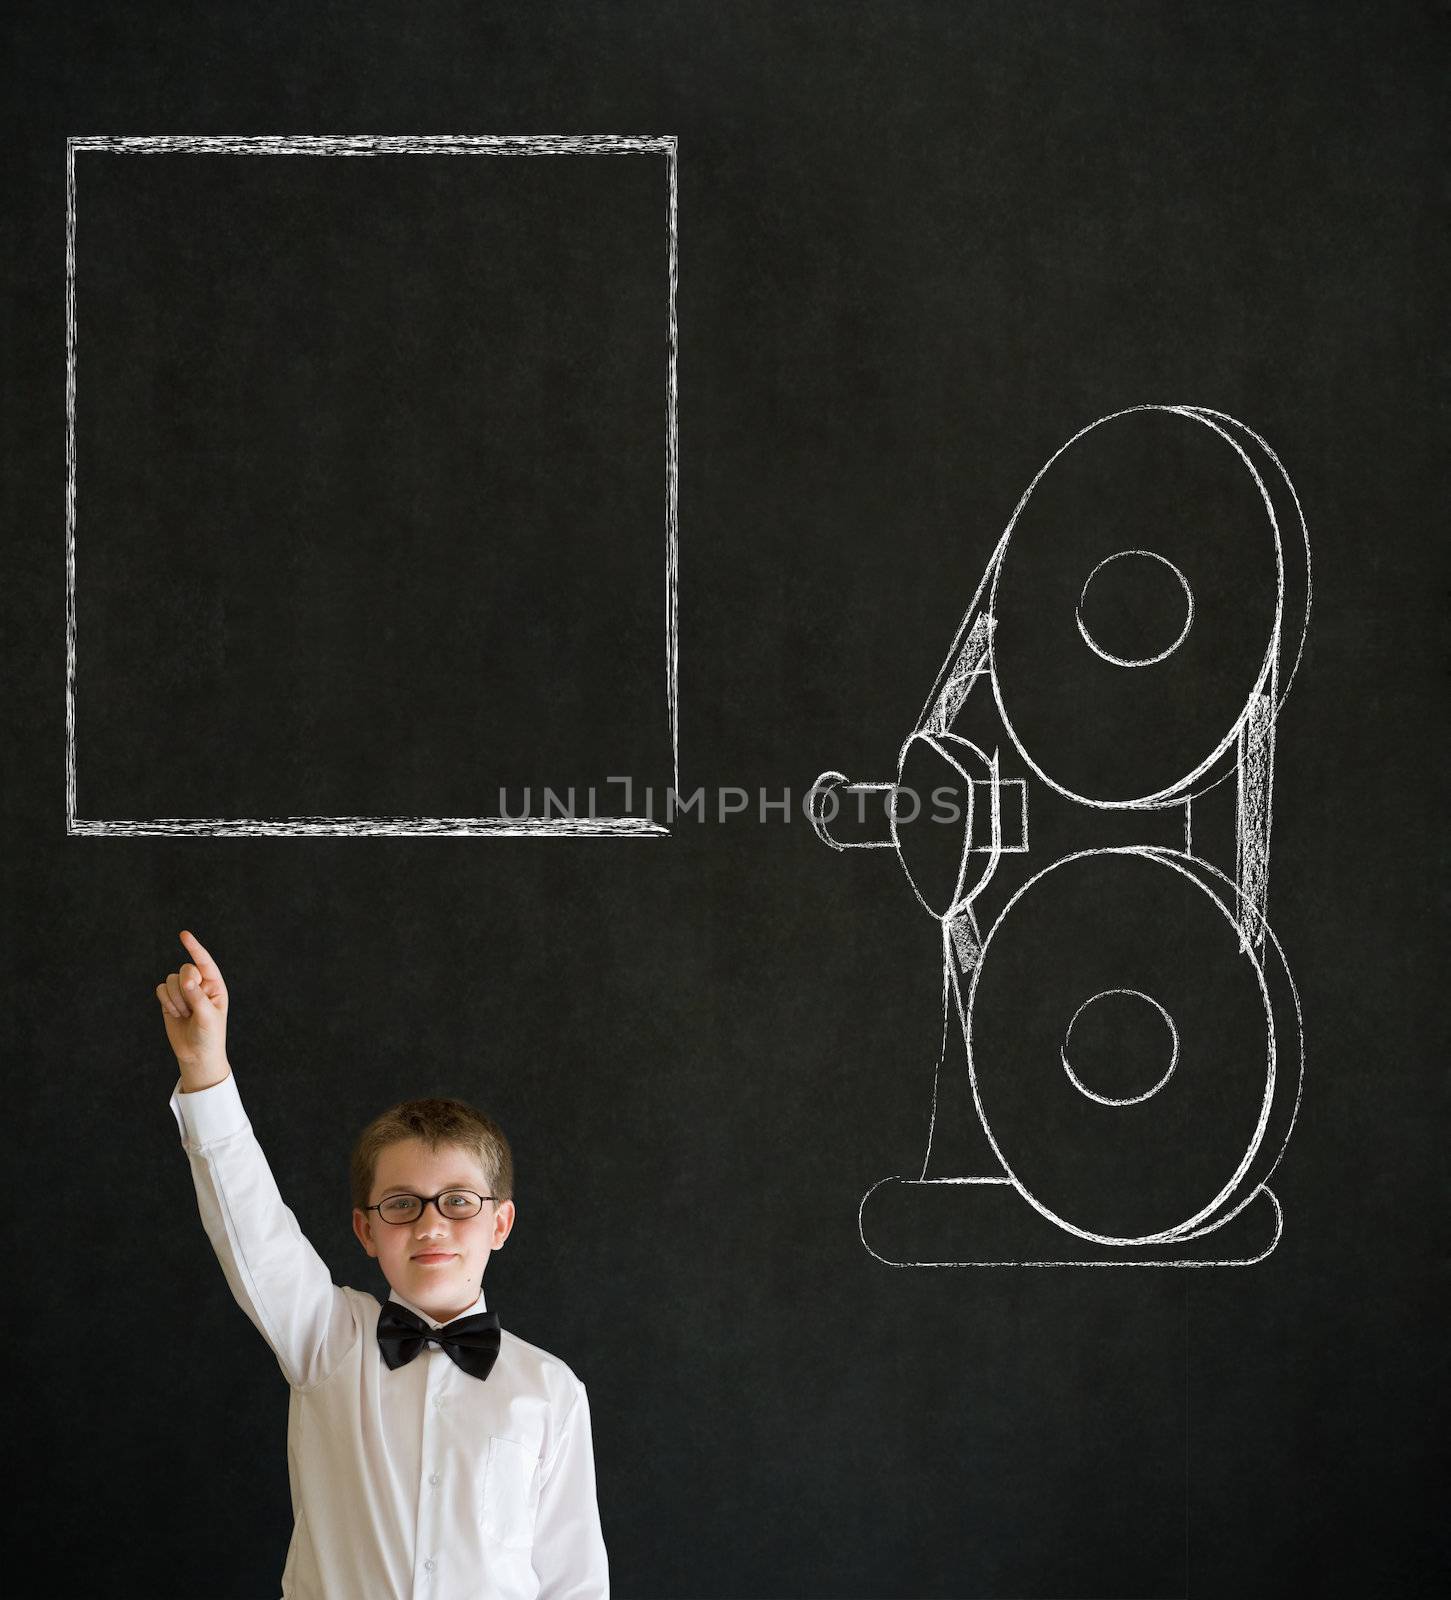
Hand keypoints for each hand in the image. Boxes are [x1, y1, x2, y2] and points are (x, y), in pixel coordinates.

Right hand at [156, 929, 230, 1082]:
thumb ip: (197, 997)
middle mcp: (199, 985)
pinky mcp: (169, 1000)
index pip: (205, 962)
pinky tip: (175, 1014)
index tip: (183, 935)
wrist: (196, 1054)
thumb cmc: (209, 1035)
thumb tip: (186, 978)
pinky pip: (160, 990)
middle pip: (185, 969)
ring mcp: (183, 992)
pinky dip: (166, 1002)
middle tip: (191, 1007)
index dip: (194, 948)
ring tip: (185, 1014)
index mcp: (215, 985)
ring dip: (175, 999)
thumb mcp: (207, 1017)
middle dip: (185, 986)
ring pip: (171, 980)